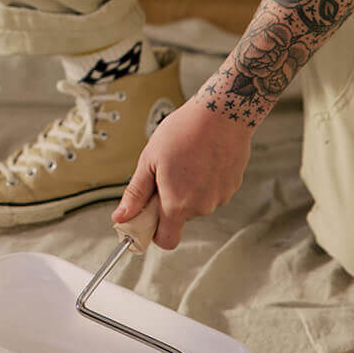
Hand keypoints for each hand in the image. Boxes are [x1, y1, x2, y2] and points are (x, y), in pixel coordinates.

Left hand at [112, 96, 252, 248]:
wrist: (222, 112)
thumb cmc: (183, 131)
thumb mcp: (149, 160)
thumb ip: (136, 193)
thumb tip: (121, 217)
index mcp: (178, 204)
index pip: (166, 240)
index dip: (153, 232)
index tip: (147, 216)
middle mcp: (202, 207)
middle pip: (180, 217)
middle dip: (170, 200)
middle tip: (166, 171)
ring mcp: (220, 197)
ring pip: (197, 202)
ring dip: (188, 188)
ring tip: (187, 158)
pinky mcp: (233, 185)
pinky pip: (212, 191)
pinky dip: (205, 180)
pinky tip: (203, 157)